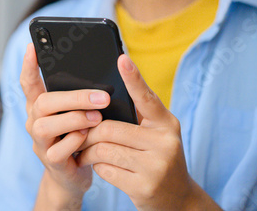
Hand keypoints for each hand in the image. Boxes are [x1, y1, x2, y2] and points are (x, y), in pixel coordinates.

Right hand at [20, 43, 109, 205]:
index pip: (28, 83)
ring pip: (46, 125)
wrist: (72, 176)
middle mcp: (35, 122)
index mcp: (40, 107)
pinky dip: (75, 141)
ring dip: (75, 118)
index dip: (28, 66)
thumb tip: (103, 75)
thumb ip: (79, 98)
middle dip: (73, 97)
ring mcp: (40, 143)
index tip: (32, 47)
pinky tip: (88, 138)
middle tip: (102, 98)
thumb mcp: (77, 114)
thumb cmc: (79, 138)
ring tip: (97, 117)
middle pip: (42, 102)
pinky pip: (58, 150)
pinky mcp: (51, 162)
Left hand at [77, 54, 220, 210]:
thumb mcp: (157, 136)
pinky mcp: (143, 187)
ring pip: (104, 149)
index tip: (121, 59)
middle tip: (78, 134)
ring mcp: (155, 166)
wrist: (178, 200)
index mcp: (167, 124)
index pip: (146, 97)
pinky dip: (97, 166)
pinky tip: (99, 166)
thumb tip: (105, 97)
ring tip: (84, 151)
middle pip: (110, 128)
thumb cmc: (159, 160)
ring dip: (88, 151)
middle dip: (89, 133)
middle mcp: (165, 142)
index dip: (133, 78)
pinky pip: (106, 169)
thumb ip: (139, 118)